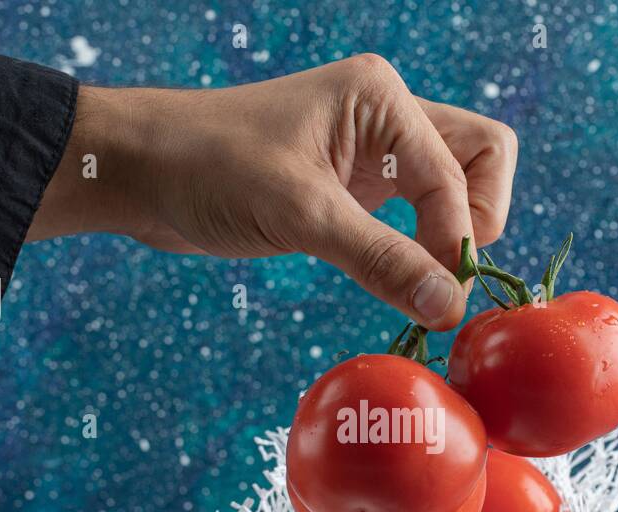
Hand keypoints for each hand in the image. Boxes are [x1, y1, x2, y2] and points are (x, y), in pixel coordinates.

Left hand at [27, 54, 518, 329]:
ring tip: (418, 288)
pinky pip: (411, 217)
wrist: (138, 171)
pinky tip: (394, 281)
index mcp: (382, 99)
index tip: (439, 301)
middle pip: (480, 162)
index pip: (460, 174)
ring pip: (451, 190)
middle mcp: (386, 117)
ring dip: (444, 238)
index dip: (454, 240)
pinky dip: (414, 250)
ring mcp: (371, 152)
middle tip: (440, 279)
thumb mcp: (301, 213)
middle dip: (473, 222)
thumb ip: (381, 259)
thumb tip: (449, 307)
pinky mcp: (349, 188)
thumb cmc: (209, 168)